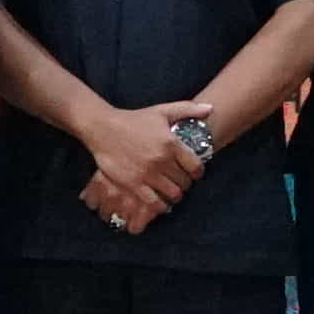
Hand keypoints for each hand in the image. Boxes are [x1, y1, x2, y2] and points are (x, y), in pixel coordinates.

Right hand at [80, 103, 199, 229]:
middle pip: (185, 182)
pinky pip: (154, 202)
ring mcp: (147, 173)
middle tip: (180, 182)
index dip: (198, 173)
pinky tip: (159, 201)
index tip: (193, 173)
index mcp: (171, 143)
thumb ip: (188, 109)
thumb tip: (211, 108)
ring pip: (173, 194)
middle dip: (185, 184)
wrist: (103, 128)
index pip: (196, 167)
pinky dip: (160, 205)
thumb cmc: (133, 119)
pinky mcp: (133, 183)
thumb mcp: (161, 111)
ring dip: (174, 195)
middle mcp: (161, 159)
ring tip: (170, 191)